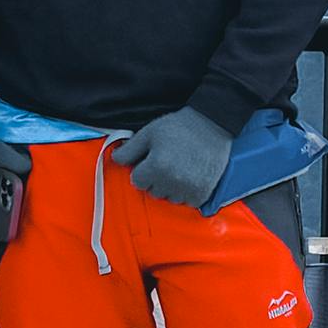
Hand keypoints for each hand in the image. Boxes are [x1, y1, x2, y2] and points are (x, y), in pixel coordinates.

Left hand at [109, 107, 231, 210]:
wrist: (213, 125)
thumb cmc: (179, 127)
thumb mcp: (149, 132)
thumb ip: (130, 149)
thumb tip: (114, 160)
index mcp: (156, 166)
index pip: (137, 181)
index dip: (142, 170)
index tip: (151, 161)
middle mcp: (172, 181)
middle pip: (153, 192)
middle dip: (155, 179)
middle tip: (166, 163)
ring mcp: (188, 188)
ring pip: (170, 198)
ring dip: (171, 188)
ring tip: (179, 169)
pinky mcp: (203, 192)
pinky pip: (187, 202)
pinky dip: (187, 193)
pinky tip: (189, 177)